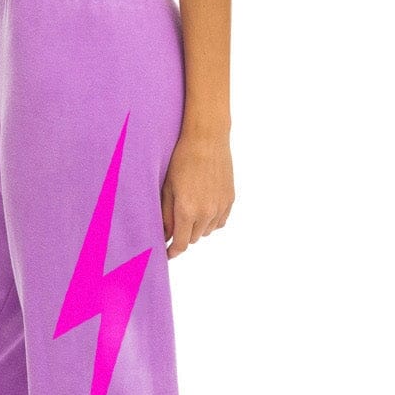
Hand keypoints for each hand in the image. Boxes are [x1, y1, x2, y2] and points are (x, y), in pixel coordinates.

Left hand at [161, 128, 233, 258]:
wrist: (207, 140)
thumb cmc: (181, 160)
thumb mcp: (167, 187)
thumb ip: (166, 214)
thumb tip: (164, 235)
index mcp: (187, 210)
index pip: (181, 243)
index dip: (173, 251)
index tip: (167, 254)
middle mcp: (206, 213)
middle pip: (193, 238)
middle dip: (183, 235)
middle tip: (174, 225)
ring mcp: (220, 207)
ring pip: (207, 231)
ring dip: (197, 228)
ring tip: (189, 212)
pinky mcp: (230, 200)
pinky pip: (220, 222)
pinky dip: (211, 221)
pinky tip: (203, 209)